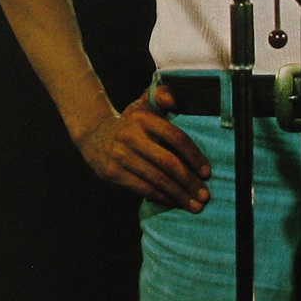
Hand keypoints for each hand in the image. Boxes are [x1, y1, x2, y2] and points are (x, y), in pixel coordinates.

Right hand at [74, 83, 211, 211]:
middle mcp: (130, 136)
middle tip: (204, 195)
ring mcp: (120, 156)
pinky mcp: (113, 173)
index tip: (207, 172)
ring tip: (194, 205)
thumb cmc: (130, 123)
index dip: (193, 156)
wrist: (94, 136)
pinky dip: (162, 198)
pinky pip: (143, 189)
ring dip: (178, 195)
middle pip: (168, 162)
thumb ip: (161, 95)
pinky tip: (174, 202)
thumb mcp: (143, 105)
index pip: (175, 137)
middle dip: (189, 181)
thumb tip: (172, 100)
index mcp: (142, 118)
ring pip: (157, 179)